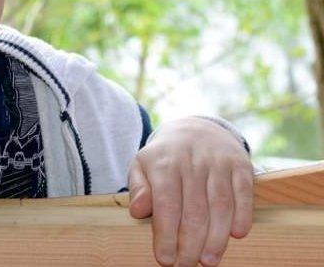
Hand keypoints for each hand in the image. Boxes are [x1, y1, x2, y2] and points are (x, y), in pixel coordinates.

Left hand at [127, 117, 252, 266]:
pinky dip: (242, 214)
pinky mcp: (240, 165)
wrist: (195, 128)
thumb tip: (137, 211)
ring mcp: (218, 163)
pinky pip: (244, 192)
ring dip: (216, 237)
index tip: (165, 259)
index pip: (166, 205)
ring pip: (220, 205)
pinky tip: (237, 235)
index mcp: (163, 164)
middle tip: (187, 265)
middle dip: (190, 243)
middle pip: (194, 210)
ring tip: (209, 260)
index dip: (166, 235)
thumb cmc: (165, 157)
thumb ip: (138, 188)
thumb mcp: (142, 166)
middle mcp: (191, 162)